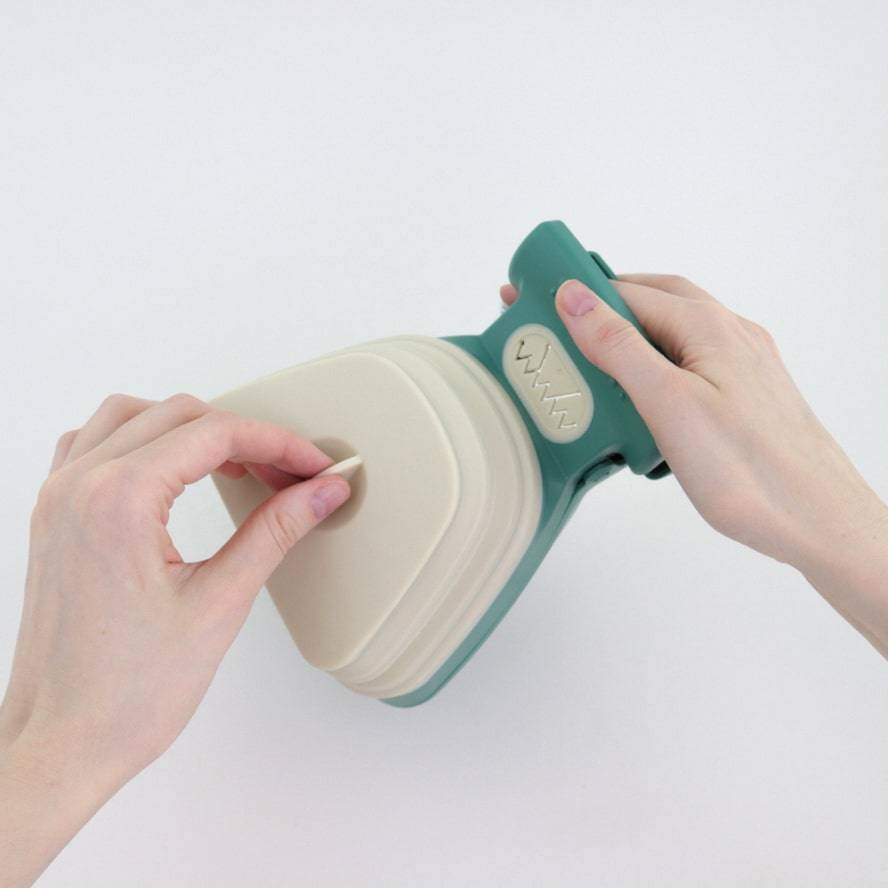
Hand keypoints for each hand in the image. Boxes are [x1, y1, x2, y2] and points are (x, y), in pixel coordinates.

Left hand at [0, 394, 350, 886]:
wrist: (62, 744)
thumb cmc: (126, 694)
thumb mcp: (219, 604)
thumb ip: (275, 532)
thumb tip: (320, 493)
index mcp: (117, 500)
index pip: (215, 435)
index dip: (278, 443)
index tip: (313, 467)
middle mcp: (78, 487)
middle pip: (178, 415)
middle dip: (244, 435)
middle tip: (290, 474)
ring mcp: (57, 499)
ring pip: (131, 415)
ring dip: (191, 428)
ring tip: (237, 465)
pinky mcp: (52, 518)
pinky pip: (91, 442)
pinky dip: (139, 439)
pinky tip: (170, 471)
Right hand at [502, 276, 887, 652]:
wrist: (817, 522)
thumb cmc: (751, 470)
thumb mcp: (667, 403)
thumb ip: (618, 345)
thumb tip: (576, 297)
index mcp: (708, 326)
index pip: (626, 291)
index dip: (575, 294)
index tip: (533, 302)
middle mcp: (728, 336)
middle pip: (650, 306)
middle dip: (599, 313)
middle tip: (554, 332)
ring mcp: (739, 368)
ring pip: (669, 340)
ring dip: (625, 346)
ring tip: (587, 374)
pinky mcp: (741, 401)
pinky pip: (685, 372)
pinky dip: (650, 377)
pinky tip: (636, 408)